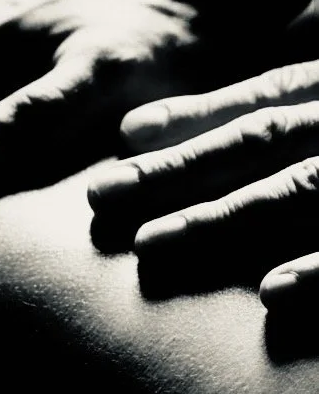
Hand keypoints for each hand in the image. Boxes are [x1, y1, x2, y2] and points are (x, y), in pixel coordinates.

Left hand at [88, 60, 318, 311]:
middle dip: (174, 168)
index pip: (259, 100)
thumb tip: (141, 127)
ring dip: (217, 218)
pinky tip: (268, 293)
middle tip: (101, 192)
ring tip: (146, 243)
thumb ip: (264, 109)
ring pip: (292, 191)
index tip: (125, 134)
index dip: (191, 116)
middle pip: (254, 141)